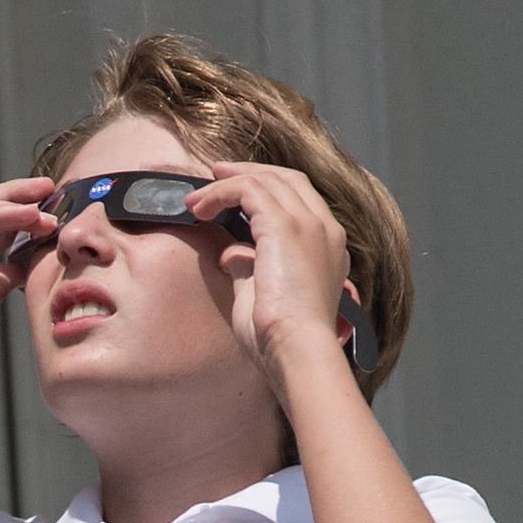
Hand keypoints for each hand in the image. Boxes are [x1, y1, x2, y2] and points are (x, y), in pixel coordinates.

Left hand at [188, 161, 357, 380]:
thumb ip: (248, 269)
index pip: (299, 198)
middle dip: (249, 172)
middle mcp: (325, 229)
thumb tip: (232, 253)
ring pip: (266, 180)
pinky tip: (200, 208)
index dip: (265, 185)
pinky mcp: (286, 227)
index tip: (231, 187)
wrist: (296, 351)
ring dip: (226, 185)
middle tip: (214, 174)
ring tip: (195, 199)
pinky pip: (249, 191)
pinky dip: (222, 193)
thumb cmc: (278, 338)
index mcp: (326, 246)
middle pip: (287, 178)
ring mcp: (309, 225)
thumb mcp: (260, 295)